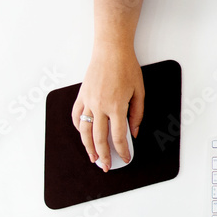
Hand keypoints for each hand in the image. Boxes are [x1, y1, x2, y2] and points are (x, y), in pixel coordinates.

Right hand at [71, 42, 143, 171]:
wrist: (111, 50)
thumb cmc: (127, 68)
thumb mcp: (140, 92)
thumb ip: (137, 114)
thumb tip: (133, 132)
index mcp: (116, 106)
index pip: (118, 137)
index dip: (123, 151)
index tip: (125, 158)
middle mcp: (100, 106)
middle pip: (99, 139)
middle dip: (104, 156)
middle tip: (106, 166)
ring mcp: (88, 101)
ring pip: (84, 130)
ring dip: (88, 147)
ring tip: (93, 157)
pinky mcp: (82, 95)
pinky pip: (76, 115)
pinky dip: (78, 127)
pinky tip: (83, 134)